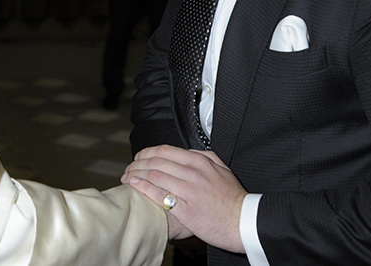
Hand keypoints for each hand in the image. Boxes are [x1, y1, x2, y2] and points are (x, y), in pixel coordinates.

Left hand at [123, 145, 246, 253]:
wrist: (243, 221)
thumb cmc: (233, 198)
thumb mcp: (223, 169)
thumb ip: (205, 156)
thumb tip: (189, 151)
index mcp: (200, 162)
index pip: (165, 150)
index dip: (147, 152)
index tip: (139, 157)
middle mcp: (192, 173)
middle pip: (156, 162)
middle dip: (137, 163)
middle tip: (129, 167)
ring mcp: (188, 191)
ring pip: (154, 176)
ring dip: (136, 174)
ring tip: (127, 177)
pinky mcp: (185, 209)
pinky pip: (159, 195)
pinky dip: (143, 188)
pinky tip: (134, 185)